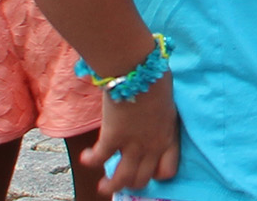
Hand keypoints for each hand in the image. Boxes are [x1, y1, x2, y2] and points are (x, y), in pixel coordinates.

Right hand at [89, 75, 182, 196]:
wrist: (140, 70)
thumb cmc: (156, 79)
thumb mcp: (166, 103)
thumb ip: (159, 118)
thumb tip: (150, 118)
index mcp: (169, 137)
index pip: (167, 170)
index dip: (156, 174)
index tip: (146, 168)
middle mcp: (152, 145)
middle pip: (142, 179)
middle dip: (131, 183)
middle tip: (120, 178)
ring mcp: (133, 144)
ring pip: (122, 179)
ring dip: (110, 186)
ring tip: (103, 185)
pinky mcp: (113, 137)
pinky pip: (99, 159)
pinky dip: (90, 160)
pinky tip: (87, 156)